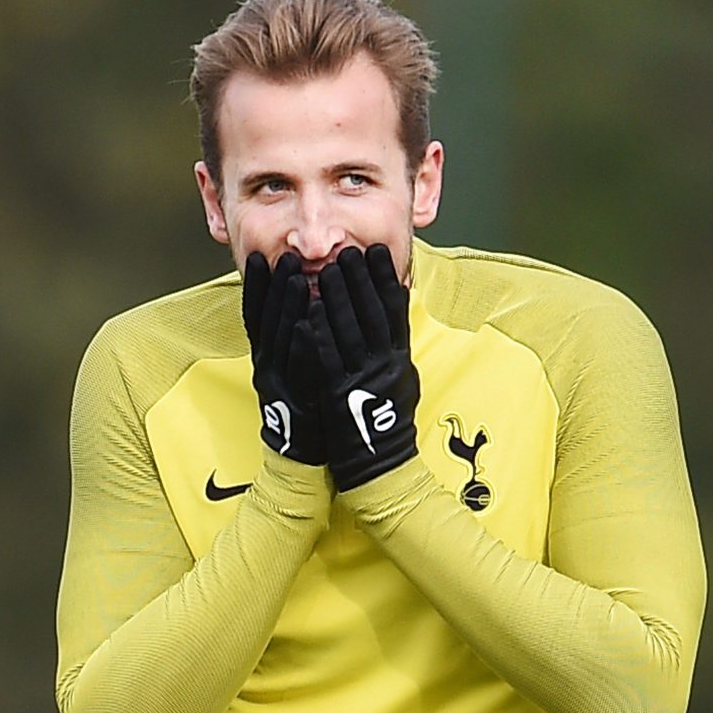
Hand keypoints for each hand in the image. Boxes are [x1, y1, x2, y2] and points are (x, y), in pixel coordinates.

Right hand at [242, 252, 323, 464]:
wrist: (301, 456)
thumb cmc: (302, 408)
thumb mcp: (290, 371)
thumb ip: (291, 341)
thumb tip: (301, 307)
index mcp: (265, 359)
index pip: (255, 316)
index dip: (255, 287)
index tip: (259, 259)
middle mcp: (267, 368)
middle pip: (268, 321)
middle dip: (275, 287)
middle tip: (284, 258)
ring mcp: (281, 384)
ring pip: (282, 340)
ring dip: (288, 308)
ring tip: (297, 278)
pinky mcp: (298, 400)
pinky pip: (300, 369)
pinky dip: (302, 345)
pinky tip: (308, 324)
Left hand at [310, 244, 418, 489]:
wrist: (379, 461)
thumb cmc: (387, 419)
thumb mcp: (400, 377)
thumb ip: (393, 345)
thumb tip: (390, 311)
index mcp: (400, 358)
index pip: (395, 310)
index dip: (385, 279)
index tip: (377, 252)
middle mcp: (386, 365)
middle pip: (372, 314)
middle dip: (359, 280)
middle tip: (348, 251)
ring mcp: (363, 379)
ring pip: (349, 331)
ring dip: (338, 298)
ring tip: (328, 270)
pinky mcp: (340, 393)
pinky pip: (328, 358)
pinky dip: (320, 333)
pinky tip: (311, 311)